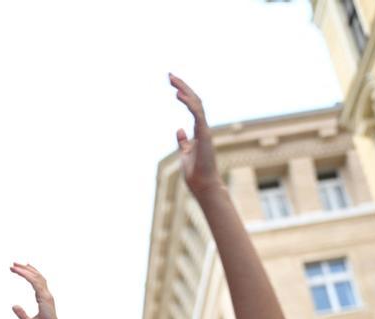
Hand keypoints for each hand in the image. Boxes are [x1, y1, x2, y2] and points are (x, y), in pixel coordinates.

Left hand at [11, 263, 72, 318]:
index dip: (29, 274)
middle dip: (26, 269)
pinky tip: (19, 272)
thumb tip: (14, 306)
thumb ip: (21, 313)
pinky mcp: (45, 298)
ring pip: (36, 278)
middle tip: (14, 264)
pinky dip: (27, 276)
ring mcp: (47, 297)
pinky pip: (35, 283)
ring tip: (14, 266)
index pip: (37, 283)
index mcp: (44, 300)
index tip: (20, 269)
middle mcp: (46, 296)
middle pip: (37, 277)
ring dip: (25, 270)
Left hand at [170, 74, 221, 197]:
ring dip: (184, 91)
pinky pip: (197, 114)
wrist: (203, 185)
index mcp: (199, 129)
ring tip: (172, 81)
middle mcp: (203, 127)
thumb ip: (183, 141)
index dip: (183, 92)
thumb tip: (179, 130)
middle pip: (194, 100)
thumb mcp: (185, 152)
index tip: (172, 83)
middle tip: (170, 76)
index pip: (192, 105)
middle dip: (183, 86)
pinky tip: (179, 94)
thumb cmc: (196, 173)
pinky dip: (189, 102)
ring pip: (196, 104)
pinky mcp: (204, 134)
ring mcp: (204, 130)